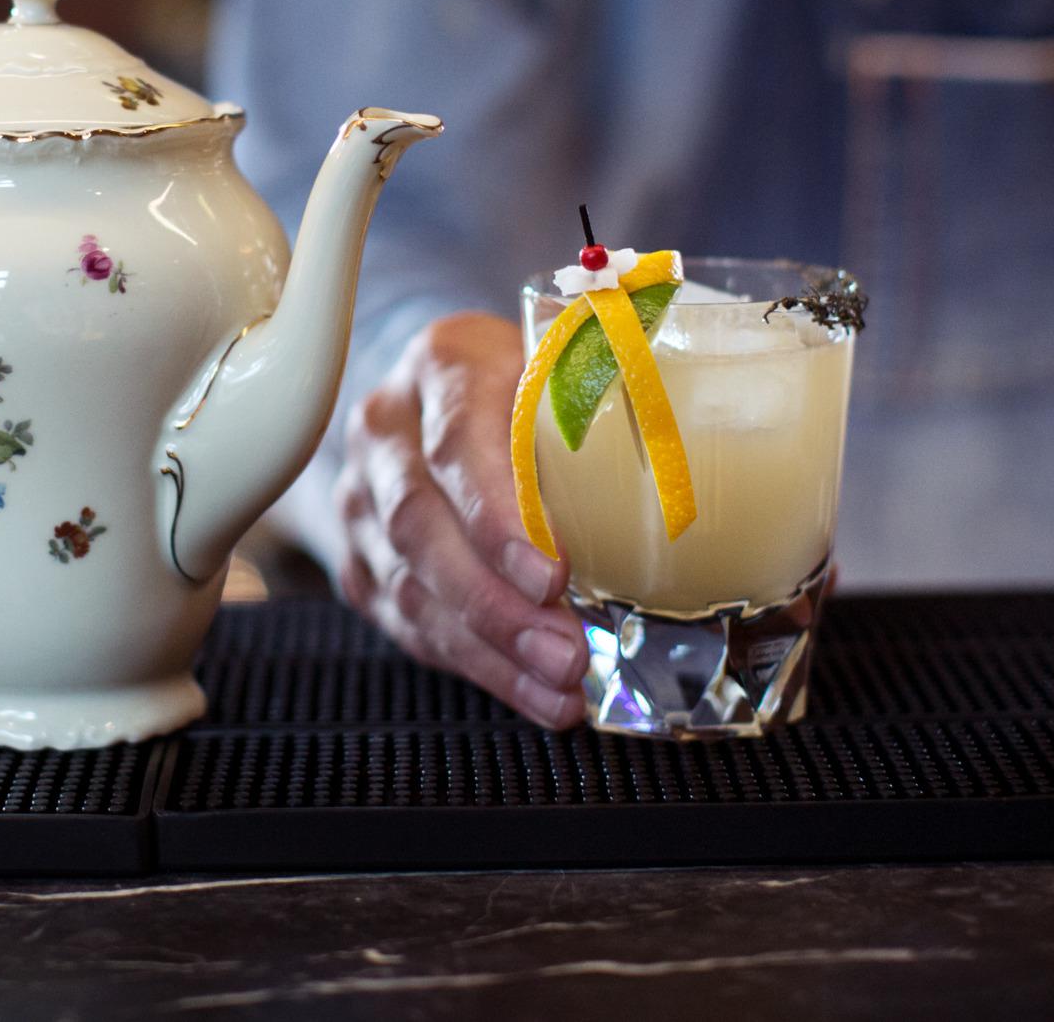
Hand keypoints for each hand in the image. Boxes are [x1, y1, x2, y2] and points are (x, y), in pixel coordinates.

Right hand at [333, 312, 585, 728]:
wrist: (448, 399)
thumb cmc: (532, 391)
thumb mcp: (570, 376)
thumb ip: (610, 410)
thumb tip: (693, 480)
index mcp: (444, 363)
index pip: (457, 441)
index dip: (500, 515)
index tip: (555, 574)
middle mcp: (388, 428)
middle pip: (421, 523)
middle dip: (496, 601)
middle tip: (564, 650)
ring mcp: (363, 497)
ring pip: (410, 584)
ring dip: (490, 646)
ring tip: (559, 683)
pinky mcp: (359, 558)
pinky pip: (407, 622)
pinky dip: (476, 665)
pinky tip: (531, 689)